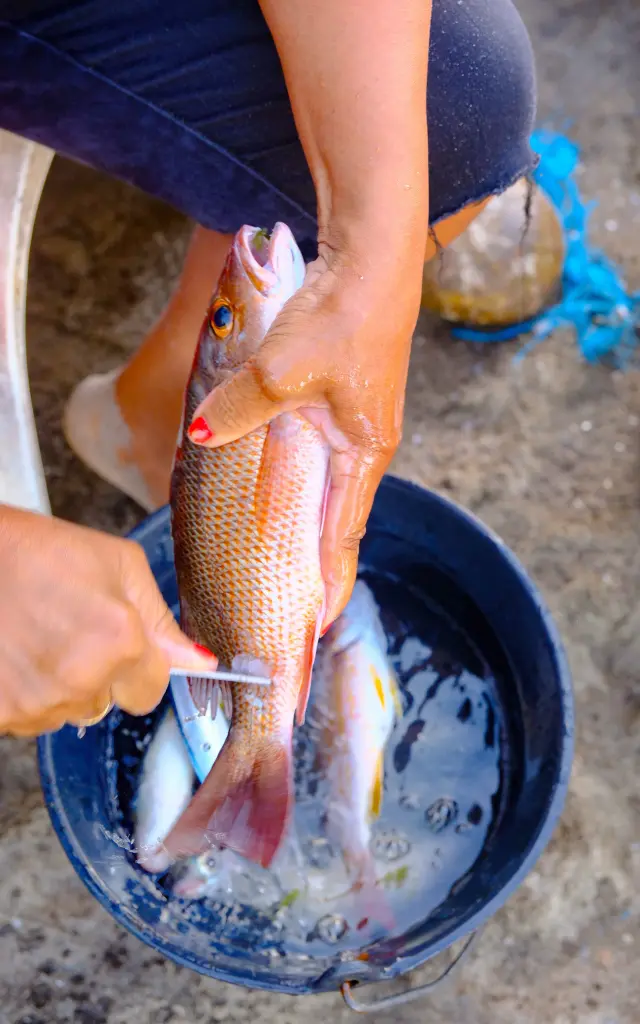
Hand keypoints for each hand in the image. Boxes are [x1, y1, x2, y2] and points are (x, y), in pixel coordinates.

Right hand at [0, 507, 217, 736]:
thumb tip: (200, 663)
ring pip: (67, 713)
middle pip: (108, 704)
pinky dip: (23, 693)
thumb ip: (162, 620)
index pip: (151, 691)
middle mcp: (80, 681)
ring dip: (59, 687)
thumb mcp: (118, 564)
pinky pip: (28, 719)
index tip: (120, 644)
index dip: (140, 666)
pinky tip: (14, 654)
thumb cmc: (38, 550)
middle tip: (70, 629)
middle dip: (99, 675)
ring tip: (36, 637)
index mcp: (119, 642)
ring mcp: (34, 704)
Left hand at [186, 236, 423, 626]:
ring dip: (303, 521)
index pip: (342, 535)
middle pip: (335, 518)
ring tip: (279, 558)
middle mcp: (360, 445)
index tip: (312, 622)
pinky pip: (315, 452)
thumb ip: (242, 408)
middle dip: (315, 563)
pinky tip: (275, 481)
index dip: (328, 581)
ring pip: (323, 485)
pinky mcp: (337, 397)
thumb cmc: (346, 316)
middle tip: (289, 603)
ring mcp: (350, 421)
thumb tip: (200, 435)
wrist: (373, 256)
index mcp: (362, 453)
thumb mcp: (285, 369)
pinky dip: (295, 478)